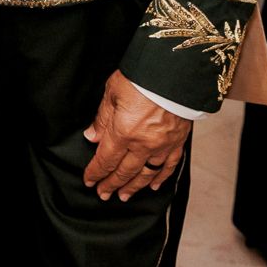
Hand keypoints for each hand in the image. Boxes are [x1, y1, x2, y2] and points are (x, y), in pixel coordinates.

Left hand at [82, 71, 191, 201]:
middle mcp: (143, 143)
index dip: (96, 173)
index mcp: (123, 131)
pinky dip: (160, 178)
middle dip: (111, 184)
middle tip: (104, 194)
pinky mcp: (177, 142)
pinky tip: (152, 185)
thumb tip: (92, 137)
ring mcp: (162, 145)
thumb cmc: (142, 77)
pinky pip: (169, 166)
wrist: (175, 71)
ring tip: (124, 196)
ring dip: (133, 187)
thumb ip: (102, 118)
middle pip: (124, 171)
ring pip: (145, 173)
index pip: (105, 160)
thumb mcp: (112, 92)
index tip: (89, 181)